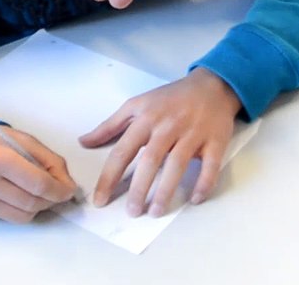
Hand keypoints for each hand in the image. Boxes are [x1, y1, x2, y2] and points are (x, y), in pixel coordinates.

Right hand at [0, 128, 78, 222]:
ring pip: (24, 216)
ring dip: (38, 207)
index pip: (38, 183)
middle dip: (51, 199)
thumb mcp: (24, 141)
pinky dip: (22, 210)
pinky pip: (11, 219)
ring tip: (37, 192)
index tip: (69, 190)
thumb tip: (67, 186)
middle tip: (57, 191)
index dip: (60, 190)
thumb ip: (50, 161)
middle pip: (33, 202)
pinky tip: (19, 196)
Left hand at [80, 68, 240, 217]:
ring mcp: (193, 133)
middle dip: (139, 189)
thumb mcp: (137, 105)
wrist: (211, 85)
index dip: (109, 177)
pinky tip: (194, 199)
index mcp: (145, 119)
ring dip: (166, 190)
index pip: (123, 151)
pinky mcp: (215, 140)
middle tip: (131, 212)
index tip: (100, 200)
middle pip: (150, 160)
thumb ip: (110, 125)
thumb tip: (83, 142)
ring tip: (155, 212)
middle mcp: (168, 126)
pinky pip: (210, 165)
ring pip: (177, 164)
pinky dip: (204, 183)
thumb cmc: (170, 99)